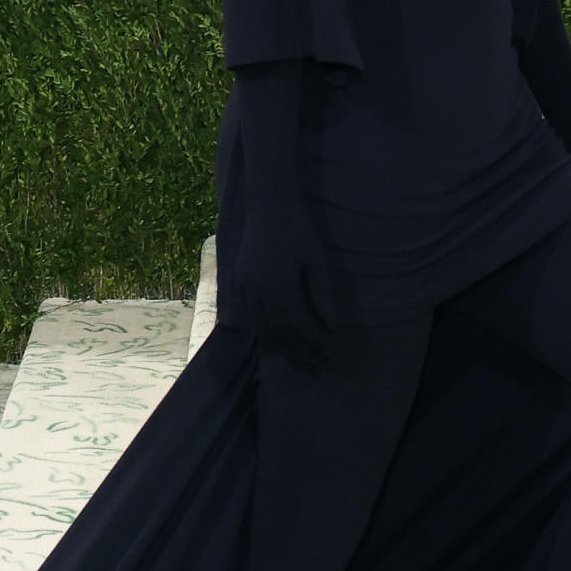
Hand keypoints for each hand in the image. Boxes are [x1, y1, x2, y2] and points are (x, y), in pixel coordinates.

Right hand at [236, 203, 334, 367]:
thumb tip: (330, 326)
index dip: (313, 341)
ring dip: (280, 346)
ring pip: (263, 327)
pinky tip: (273, 341)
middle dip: (298, 349)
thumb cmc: (298, 229)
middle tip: (314, 364)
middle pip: (280, 331)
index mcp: (281, 284)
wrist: (267, 205)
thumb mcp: (317, 259)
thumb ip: (322, 293)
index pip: (299, 324)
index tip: (326, 352)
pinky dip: (262, 332)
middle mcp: (260, 290)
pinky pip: (250, 316)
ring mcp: (246, 287)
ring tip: (296, 360)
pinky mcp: (239, 282)